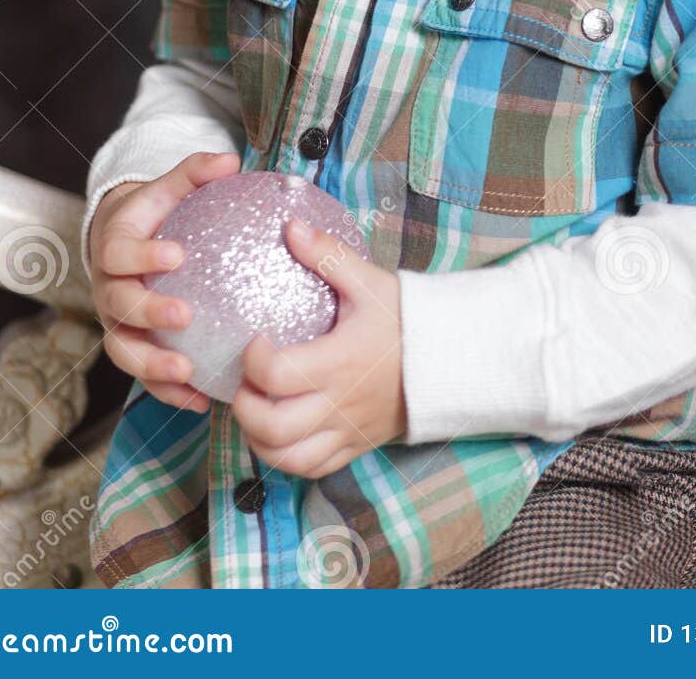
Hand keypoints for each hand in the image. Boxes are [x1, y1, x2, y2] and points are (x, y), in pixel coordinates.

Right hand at [90, 150, 240, 412]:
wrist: (126, 242)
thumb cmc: (156, 214)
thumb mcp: (170, 188)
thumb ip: (196, 172)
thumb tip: (231, 161)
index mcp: (115, 247)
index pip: (118, 252)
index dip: (142, 255)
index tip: (177, 254)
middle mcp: (109, 288)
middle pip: (118, 306)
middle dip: (149, 313)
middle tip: (185, 315)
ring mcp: (117, 323)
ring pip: (123, 350)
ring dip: (152, 364)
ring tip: (188, 369)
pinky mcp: (132, 348)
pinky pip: (144, 378)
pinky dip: (169, 392)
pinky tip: (203, 399)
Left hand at [232, 219, 406, 478]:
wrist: (451, 358)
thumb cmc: (406, 318)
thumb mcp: (369, 281)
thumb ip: (328, 255)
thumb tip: (290, 225)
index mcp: (339, 362)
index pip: (277, 376)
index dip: (252, 361)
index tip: (255, 340)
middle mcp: (339, 404)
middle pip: (274, 427)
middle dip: (244, 406)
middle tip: (245, 381)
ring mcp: (347, 431)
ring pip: (287, 458)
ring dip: (259, 438)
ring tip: (255, 407)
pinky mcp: (355, 446)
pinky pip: (311, 470)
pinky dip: (286, 458)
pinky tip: (278, 433)